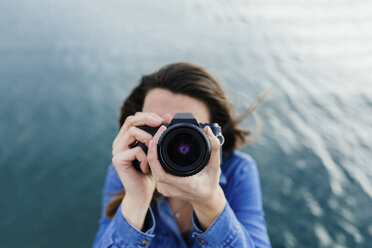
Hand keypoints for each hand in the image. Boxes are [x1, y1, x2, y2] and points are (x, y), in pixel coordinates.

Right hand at [111, 112, 163, 228]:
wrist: (142, 193)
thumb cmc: (150, 172)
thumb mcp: (156, 149)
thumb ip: (158, 134)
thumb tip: (169, 116)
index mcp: (126, 138)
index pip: (134, 118)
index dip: (148, 115)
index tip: (164, 119)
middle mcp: (119, 142)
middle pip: (131, 120)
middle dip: (148, 119)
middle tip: (161, 123)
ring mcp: (116, 150)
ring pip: (132, 132)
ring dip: (148, 138)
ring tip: (154, 149)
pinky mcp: (118, 160)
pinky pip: (135, 150)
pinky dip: (145, 157)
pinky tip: (146, 167)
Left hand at [147, 125, 226, 229]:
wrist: (205, 198)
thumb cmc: (211, 183)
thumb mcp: (216, 166)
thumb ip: (214, 148)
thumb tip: (207, 129)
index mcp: (184, 185)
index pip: (161, 174)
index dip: (154, 158)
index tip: (154, 141)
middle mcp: (171, 189)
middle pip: (153, 168)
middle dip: (153, 147)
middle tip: (160, 131)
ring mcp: (165, 189)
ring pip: (152, 169)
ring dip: (153, 152)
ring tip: (160, 136)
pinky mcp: (162, 187)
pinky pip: (154, 171)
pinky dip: (155, 158)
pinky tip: (159, 147)